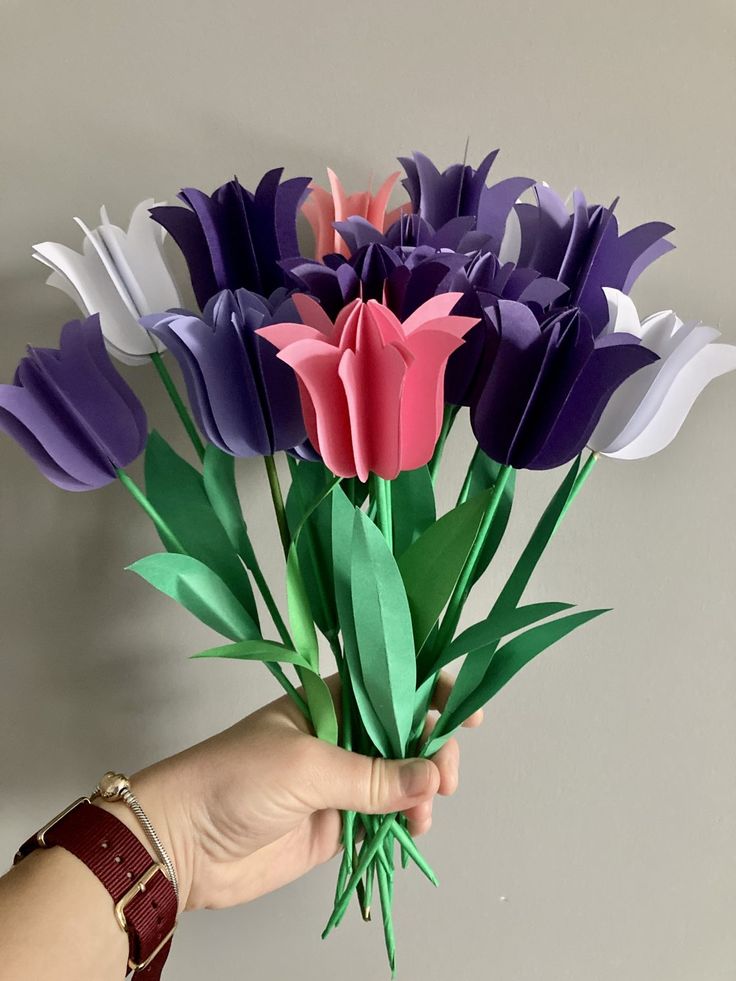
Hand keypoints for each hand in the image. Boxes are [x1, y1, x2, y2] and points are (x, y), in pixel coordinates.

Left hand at [125, 673, 482, 913]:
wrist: (182, 843)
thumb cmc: (234, 779)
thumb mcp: (306, 766)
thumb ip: (371, 775)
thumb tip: (431, 778)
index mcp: (328, 701)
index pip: (389, 685)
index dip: (430, 692)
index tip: (466, 710)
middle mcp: (339, 735)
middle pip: (404, 734)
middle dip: (432, 751)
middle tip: (443, 779)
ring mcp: (339, 781)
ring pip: (400, 778)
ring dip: (422, 792)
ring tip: (423, 816)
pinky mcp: (335, 824)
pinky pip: (383, 817)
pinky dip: (405, 822)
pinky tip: (412, 831)